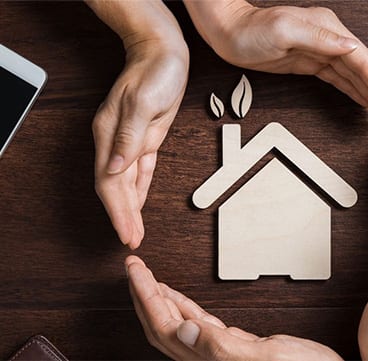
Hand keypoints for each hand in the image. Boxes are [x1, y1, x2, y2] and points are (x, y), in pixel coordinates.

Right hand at [87, 0, 188, 248]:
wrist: (162, 53)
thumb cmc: (154, 72)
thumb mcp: (144, 103)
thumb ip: (129, 137)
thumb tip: (115, 168)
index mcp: (110, 134)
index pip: (110, 182)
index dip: (117, 211)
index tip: (126, 233)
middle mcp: (116, 141)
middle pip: (116, 188)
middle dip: (123, 217)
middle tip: (131, 241)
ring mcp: (130, 141)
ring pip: (127, 183)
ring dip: (131, 208)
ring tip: (134, 231)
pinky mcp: (146, 139)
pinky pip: (140, 171)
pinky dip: (139, 190)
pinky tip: (140, 203)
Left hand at [126, 255, 342, 360]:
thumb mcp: (266, 356)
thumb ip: (222, 347)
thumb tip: (181, 332)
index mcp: (210, 359)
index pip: (166, 327)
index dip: (146, 297)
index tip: (136, 272)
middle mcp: (208, 358)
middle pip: (164, 325)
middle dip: (145, 295)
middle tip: (134, 268)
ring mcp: (219, 352)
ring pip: (178, 324)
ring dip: (160, 299)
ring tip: (147, 279)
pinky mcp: (233, 345)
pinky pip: (199, 324)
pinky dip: (185, 307)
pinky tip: (179, 299)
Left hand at [184, 0, 367, 120]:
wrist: (228, 31)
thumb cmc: (249, 30)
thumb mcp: (285, 29)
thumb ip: (321, 38)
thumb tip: (351, 46)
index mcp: (328, 30)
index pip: (363, 60)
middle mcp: (329, 39)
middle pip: (364, 69)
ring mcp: (320, 51)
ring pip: (353, 75)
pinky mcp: (310, 62)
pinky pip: (338, 78)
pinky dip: (353, 90)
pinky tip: (362, 99)